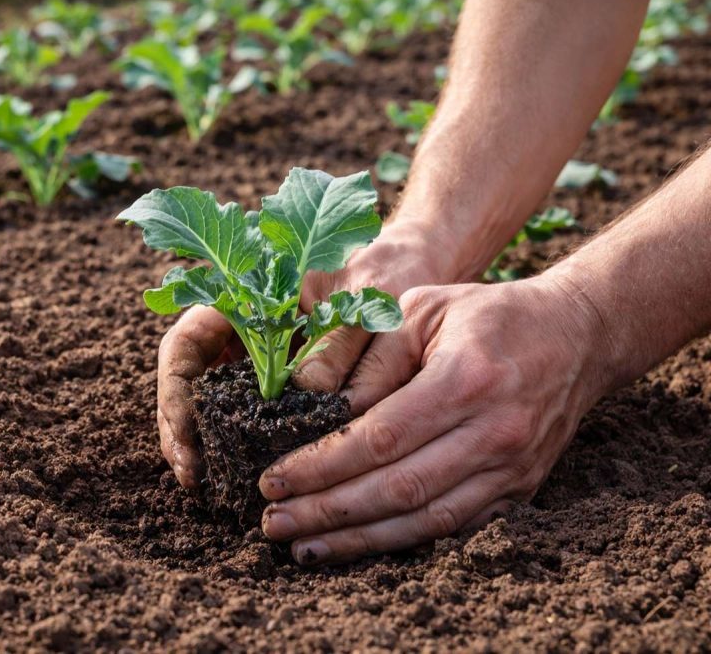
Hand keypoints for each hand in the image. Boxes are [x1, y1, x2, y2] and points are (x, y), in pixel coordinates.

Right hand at [157, 220, 448, 487]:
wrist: (410, 269)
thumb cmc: (381, 271)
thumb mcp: (362, 298)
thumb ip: (336, 339)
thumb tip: (307, 392)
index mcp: (242, 295)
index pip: (185, 342)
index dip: (176, 390)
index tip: (186, 433)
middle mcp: (239, 326)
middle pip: (187, 377)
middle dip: (179, 427)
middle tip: (191, 473)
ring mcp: (256, 355)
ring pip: (210, 399)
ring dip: (201, 441)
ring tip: (203, 481)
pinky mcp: (279, 381)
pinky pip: (246, 413)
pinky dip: (237, 443)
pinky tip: (242, 473)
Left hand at [260, 277, 610, 564]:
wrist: (579, 337)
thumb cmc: (491, 315)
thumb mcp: (424, 307)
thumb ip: (374, 355)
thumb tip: (324, 408)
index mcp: (465, 380)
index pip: (378, 439)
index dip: (321, 466)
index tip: (274, 481)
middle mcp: (494, 432)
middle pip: (396, 489)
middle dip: (327, 512)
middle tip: (274, 523)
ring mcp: (512, 468)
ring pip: (424, 521)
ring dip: (358, 540)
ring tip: (305, 546)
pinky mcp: (519, 489)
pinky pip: (453, 526)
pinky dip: (402, 541)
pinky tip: (359, 544)